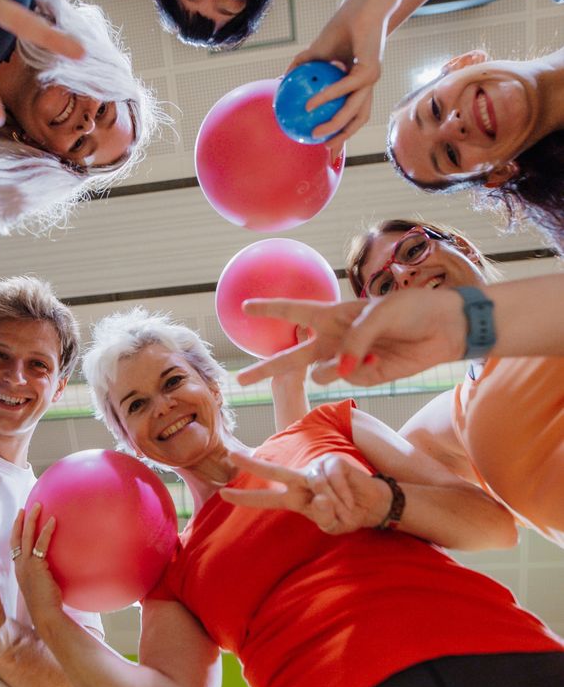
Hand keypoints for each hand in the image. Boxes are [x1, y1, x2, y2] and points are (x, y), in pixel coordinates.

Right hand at [11, 504, 63, 621]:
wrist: (46, 615)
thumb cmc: (47, 604)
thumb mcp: (41, 585)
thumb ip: (43, 574)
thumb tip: (52, 566)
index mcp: (19, 571)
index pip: (14, 547)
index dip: (16, 532)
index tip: (19, 520)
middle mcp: (20, 566)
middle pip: (17, 538)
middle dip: (20, 521)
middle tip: (24, 508)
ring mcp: (26, 565)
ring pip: (27, 536)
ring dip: (32, 519)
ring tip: (38, 505)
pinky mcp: (36, 565)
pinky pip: (41, 543)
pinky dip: (46, 530)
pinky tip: (53, 520)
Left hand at [219, 451, 390, 532]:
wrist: (374, 505)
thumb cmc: (348, 515)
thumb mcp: (333, 525)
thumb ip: (322, 517)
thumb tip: (319, 498)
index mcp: (296, 498)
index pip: (267, 498)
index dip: (246, 497)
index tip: (223, 493)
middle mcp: (302, 480)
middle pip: (274, 470)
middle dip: (253, 464)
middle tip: (231, 455)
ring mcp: (316, 469)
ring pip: (318, 486)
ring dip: (336, 504)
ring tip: (346, 507)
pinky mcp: (333, 462)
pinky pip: (334, 481)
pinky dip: (344, 495)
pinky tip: (352, 498)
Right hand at [236, 292, 465, 387]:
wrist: (447, 327)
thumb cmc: (412, 308)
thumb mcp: (380, 313)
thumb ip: (354, 339)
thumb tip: (337, 372)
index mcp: (333, 314)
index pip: (293, 312)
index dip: (269, 309)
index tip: (243, 307)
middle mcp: (335, 338)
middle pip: (292, 356)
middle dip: (266, 368)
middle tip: (240, 380)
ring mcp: (349, 358)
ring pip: (321, 372)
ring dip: (330, 368)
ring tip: (353, 359)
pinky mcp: (368, 375)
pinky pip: (350, 377)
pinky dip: (360, 367)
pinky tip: (379, 357)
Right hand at [288, 4, 387, 157]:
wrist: (361, 10)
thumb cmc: (340, 29)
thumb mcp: (315, 52)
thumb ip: (301, 69)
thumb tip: (281, 83)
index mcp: (357, 85)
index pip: (350, 114)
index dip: (340, 133)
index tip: (326, 150)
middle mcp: (366, 85)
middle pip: (357, 119)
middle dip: (342, 137)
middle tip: (322, 149)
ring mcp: (371, 79)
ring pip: (354, 110)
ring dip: (335, 125)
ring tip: (315, 133)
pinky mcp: (370, 71)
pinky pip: (345, 88)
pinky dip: (328, 97)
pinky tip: (311, 104)